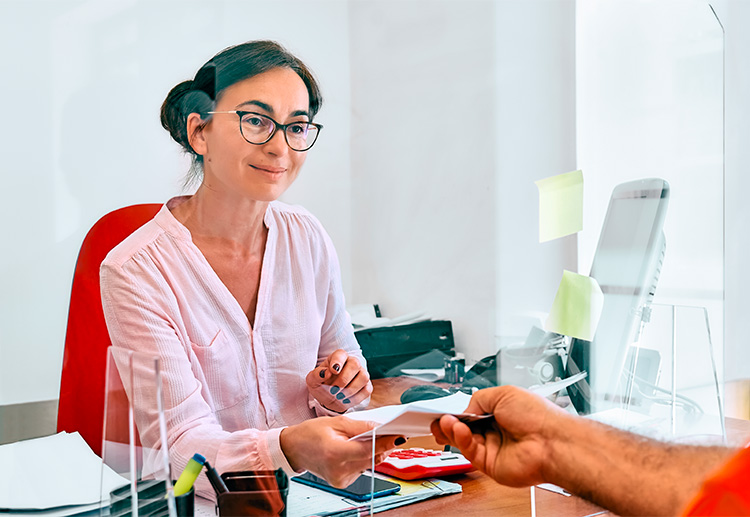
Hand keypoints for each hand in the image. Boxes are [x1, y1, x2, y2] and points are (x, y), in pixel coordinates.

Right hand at [280, 416, 402, 487]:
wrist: (293, 448)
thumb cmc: (311, 433)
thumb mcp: (336, 422)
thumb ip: (361, 426)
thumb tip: (380, 428)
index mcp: (335, 454)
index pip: (369, 449)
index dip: (386, 442)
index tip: (399, 435)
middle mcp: (339, 471)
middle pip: (372, 458)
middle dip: (382, 445)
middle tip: (389, 433)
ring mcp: (341, 479)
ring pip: (369, 464)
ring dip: (374, 451)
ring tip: (370, 438)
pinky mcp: (342, 483)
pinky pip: (362, 468)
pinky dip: (364, 458)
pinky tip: (356, 449)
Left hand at [306, 349, 371, 412]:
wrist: (329, 397)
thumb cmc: (321, 385)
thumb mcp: (313, 380)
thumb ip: (316, 375)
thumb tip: (326, 373)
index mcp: (338, 357)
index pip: (341, 354)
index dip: (338, 361)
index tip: (333, 370)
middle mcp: (352, 362)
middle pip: (355, 364)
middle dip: (344, 379)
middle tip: (333, 390)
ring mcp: (362, 373)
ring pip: (363, 377)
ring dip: (350, 389)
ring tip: (339, 396)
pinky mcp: (367, 386)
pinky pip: (366, 390)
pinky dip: (355, 398)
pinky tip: (346, 400)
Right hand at [430, 385, 567, 487]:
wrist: (552, 441)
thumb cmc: (539, 416)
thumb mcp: (504, 393)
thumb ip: (479, 398)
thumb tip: (465, 407)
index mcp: (500, 412)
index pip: (471, 412)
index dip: (457, 410)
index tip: (443, 408)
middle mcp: (496, 431)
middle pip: (464, 428)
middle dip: (448, 422)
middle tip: (437, 418)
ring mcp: (493, 448)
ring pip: (464, 441)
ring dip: (452, 430)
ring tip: (445, 421)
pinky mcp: (491, 465)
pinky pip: (470, 452)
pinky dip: (461, 440)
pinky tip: (459, 430)